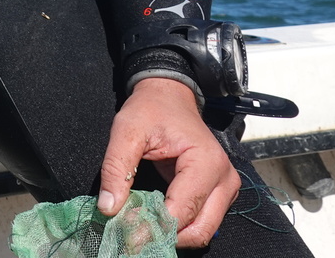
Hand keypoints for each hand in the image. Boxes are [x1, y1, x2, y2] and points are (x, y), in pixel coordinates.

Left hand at [98, 77, 240, 247]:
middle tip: (131, 237)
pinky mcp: (219, 193)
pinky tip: (152, 220)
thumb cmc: (150, 109)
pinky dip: (177, 227)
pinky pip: (200, 221)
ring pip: (202, 230)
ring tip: (139, 228)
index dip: (152, 227)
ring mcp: (226, 188)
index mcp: (206, 162)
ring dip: (171, 235)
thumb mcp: (126, 130)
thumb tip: (108, 208)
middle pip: (199, 229)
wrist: (169, 96)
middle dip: (165, 237)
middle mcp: (224, 179)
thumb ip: (116, 168)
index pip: (181, 210)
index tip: (124, 234)